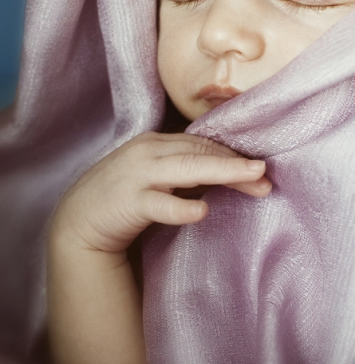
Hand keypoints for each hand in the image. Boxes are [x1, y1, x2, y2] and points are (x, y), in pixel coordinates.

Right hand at [50, 132, 270, 255]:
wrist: (78, 220)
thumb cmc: (125, 197)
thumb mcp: (158, 177)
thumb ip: (188, 172)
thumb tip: (232, 174)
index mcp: (157, 142)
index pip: (203, 145)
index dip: (234, 156)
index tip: (262, 170)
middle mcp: (148, 152)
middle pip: (200, 152)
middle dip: (236, 164)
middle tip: (267, 175)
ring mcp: (137, 175)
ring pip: (186, 168)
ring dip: (222, 172)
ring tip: (252, 178)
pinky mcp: (127, 202)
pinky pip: (157, 203)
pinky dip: (179, 206)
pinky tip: (201, 211)